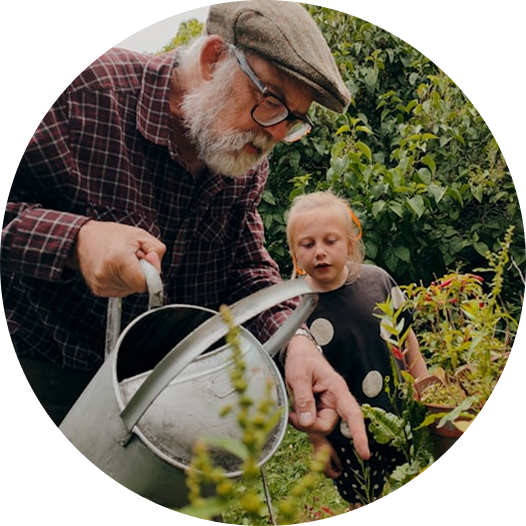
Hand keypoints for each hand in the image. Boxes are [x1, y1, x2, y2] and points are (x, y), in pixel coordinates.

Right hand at [68, 221, 165, 296]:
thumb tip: (156, 268)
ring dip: (131, 277)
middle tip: (131, 258)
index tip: (147, 262)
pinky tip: (115, 269)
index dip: (151, 273)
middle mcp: (107, 275)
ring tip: (121, 262)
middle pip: (138, 286)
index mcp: (119, 260)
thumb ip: (156, 251)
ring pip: (131, 290)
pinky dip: (122, 281)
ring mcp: (101, 285)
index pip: (144, 284)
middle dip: (140, 273)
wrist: (82, 239)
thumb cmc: (111, 235)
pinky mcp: (99, 291)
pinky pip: (121, 290)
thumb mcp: (140, 235)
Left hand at [285, 336, 369, 460]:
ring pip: (318, 427)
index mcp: (337, 389)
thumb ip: (303, 398)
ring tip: (292, 409)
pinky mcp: (318, 411)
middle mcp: (335, 400)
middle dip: (308, 424)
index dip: (359, 433)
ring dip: (303, 423)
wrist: (299, 352)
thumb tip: (307, 422)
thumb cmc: (302, 359)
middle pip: (326, 425)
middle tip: (291, 413)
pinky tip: (299, 425)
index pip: (352, 413)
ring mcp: (327, 407)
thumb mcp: (299, 375)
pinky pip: (314, 426)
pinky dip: (305, 427)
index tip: (364, 453)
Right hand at [308, 434, 342, 478]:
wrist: (317, 440)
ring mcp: (318, 464)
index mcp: (325, 466)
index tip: (342, 470)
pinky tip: (330, 461)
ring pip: (326, 471)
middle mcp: (320, 467)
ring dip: (331, 470)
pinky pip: (323, 467)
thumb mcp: (334, 453)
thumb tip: (341, 468)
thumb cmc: (325, 446)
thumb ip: (338, 462)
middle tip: (339, 467)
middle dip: (335, 472)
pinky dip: (327, 466)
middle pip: (329, 475)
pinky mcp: (316, 461)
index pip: (333, 475)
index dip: (338, 474)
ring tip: (336, 464)